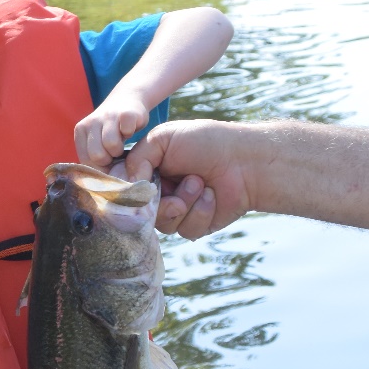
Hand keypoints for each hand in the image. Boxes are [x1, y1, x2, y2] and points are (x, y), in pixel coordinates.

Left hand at [75, 89, 150, 167]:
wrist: (128, 98)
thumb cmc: (112, 127)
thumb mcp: (98, 139)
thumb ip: (94, 157)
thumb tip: (99, 184)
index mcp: (81, 131)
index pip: (86, 161)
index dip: (99, 167)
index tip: (107, 163)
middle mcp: (91, 122)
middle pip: (97, 156)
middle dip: (109, 159)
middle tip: (115, 152)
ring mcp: (108, 116)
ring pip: (111, 145)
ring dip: (120, 149)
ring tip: (122, 142)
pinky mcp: (125, 113)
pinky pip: (126, 131)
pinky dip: (130, 133)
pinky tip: (129, 129)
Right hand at [125, 120, 250, 238]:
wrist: (245, 160)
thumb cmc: (205, 142)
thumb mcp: (163, 138)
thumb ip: (137, 159)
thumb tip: (128, 186)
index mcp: (148, 170)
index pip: (124, 189)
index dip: (127, 193)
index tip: (136, 187)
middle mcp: (159, 192)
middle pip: (139, 213)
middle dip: (157, 202)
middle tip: (172, 187)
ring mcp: (177, 209)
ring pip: (163, 224)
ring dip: (183, 203)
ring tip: (200, 183)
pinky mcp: (196, 224)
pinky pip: (186, 230)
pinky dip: (200, 211)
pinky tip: (212, 195)